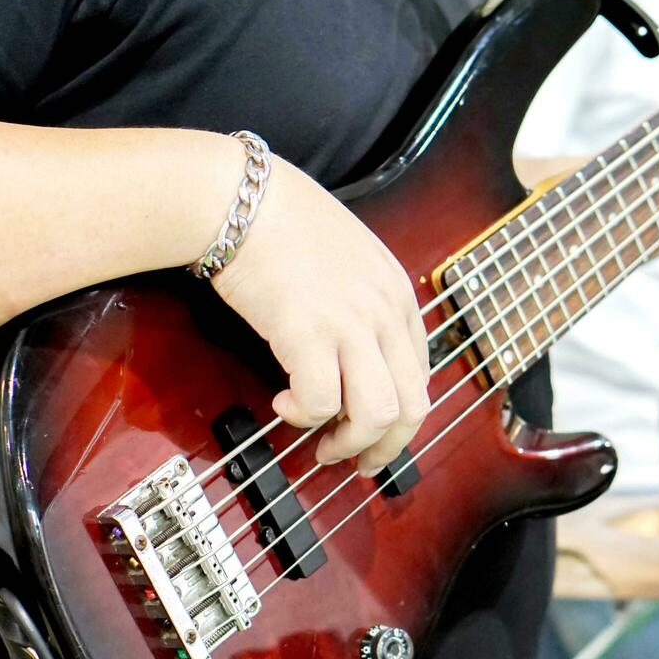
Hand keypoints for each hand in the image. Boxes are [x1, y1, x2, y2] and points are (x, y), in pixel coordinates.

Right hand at [211, 159, 428, 476]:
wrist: (237, 196)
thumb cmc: (278, 222)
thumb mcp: (345, 257)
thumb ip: (361, 303)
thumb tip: (350, 358)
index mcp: (397, 293)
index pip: (421, 373)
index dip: (400, 415)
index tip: (376, 434)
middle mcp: (384, 311)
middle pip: (413, 404)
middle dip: (386, 446)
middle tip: (356, 461)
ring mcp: (350, 322)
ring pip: (378, 413)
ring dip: (350, 441)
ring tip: (320, 443)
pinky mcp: (308, 333)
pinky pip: (321, 403)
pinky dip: (304, 417)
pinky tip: (282, 405)